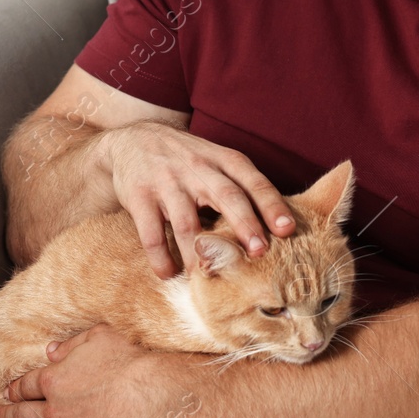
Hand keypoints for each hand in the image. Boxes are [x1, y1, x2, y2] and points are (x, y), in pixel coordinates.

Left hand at [0, 324, 207, 417]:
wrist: (150, 398)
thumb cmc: (129, 363)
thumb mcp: (100, 338)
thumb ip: (72, 344)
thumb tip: (52, 350)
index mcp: (56, 378)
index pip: (28, 384)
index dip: (16, 389)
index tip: (7, 392)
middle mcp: (54, 408)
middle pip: (23, 413)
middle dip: (7, 415)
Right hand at [103, 121, 296, 278]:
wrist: (131, 140)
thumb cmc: (185, 159)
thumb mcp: (215, 160)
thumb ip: (241, 187)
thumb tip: (278, 228)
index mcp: (222, 160)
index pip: (252, 181)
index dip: (271, 204)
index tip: (288, 229)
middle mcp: (197, 167)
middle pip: (226, 196)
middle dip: (245, 224)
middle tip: (260, 252)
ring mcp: (166, 182)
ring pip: (186, 222)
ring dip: (199, 252)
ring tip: (210, 277)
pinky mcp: (139, 196)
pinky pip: (151, 233)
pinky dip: (160, 257)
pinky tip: (168, 274)